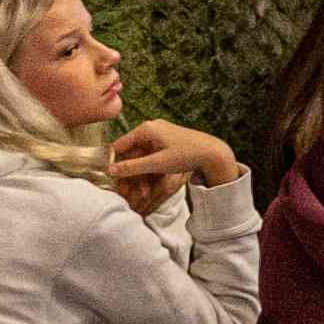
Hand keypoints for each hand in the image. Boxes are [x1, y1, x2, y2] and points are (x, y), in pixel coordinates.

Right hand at [108, 118, 239, 201]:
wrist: (213, 154)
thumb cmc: (187, 154)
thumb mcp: (157, 164)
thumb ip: (132, 167)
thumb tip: (110, 170)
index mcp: (146, 129)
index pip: (120, 146)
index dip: (114, 163)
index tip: (111, 180)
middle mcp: (151, 129)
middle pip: (131, 154)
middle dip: (130, 174)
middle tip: (128, 192)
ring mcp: (159, 136)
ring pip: (141, 158)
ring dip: (141, 176)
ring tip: (143, 194)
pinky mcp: (166, 144)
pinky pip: (151, 158)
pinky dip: (150, 171)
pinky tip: (150, 187)